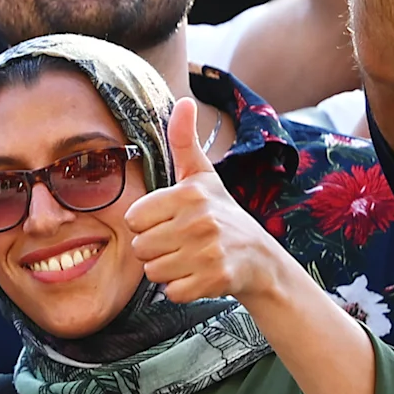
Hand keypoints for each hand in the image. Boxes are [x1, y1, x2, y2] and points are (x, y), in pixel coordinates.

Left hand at [124, 99, 290, 305]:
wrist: (261, 259)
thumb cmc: (223, 214)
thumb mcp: (203, 176)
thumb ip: (184, 142)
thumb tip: (182, 101)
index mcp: (189, 194)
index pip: (133, 219)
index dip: (148, 224)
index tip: (173, 221)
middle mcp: (200, 221)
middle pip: (139, 247)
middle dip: (156, 249)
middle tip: (183, 242)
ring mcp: (209, 251)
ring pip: (152, 271)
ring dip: (168, 269)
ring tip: (191, 257)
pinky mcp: (214, 279)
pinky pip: (171, 291)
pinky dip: (182, 288)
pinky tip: (199, 275)